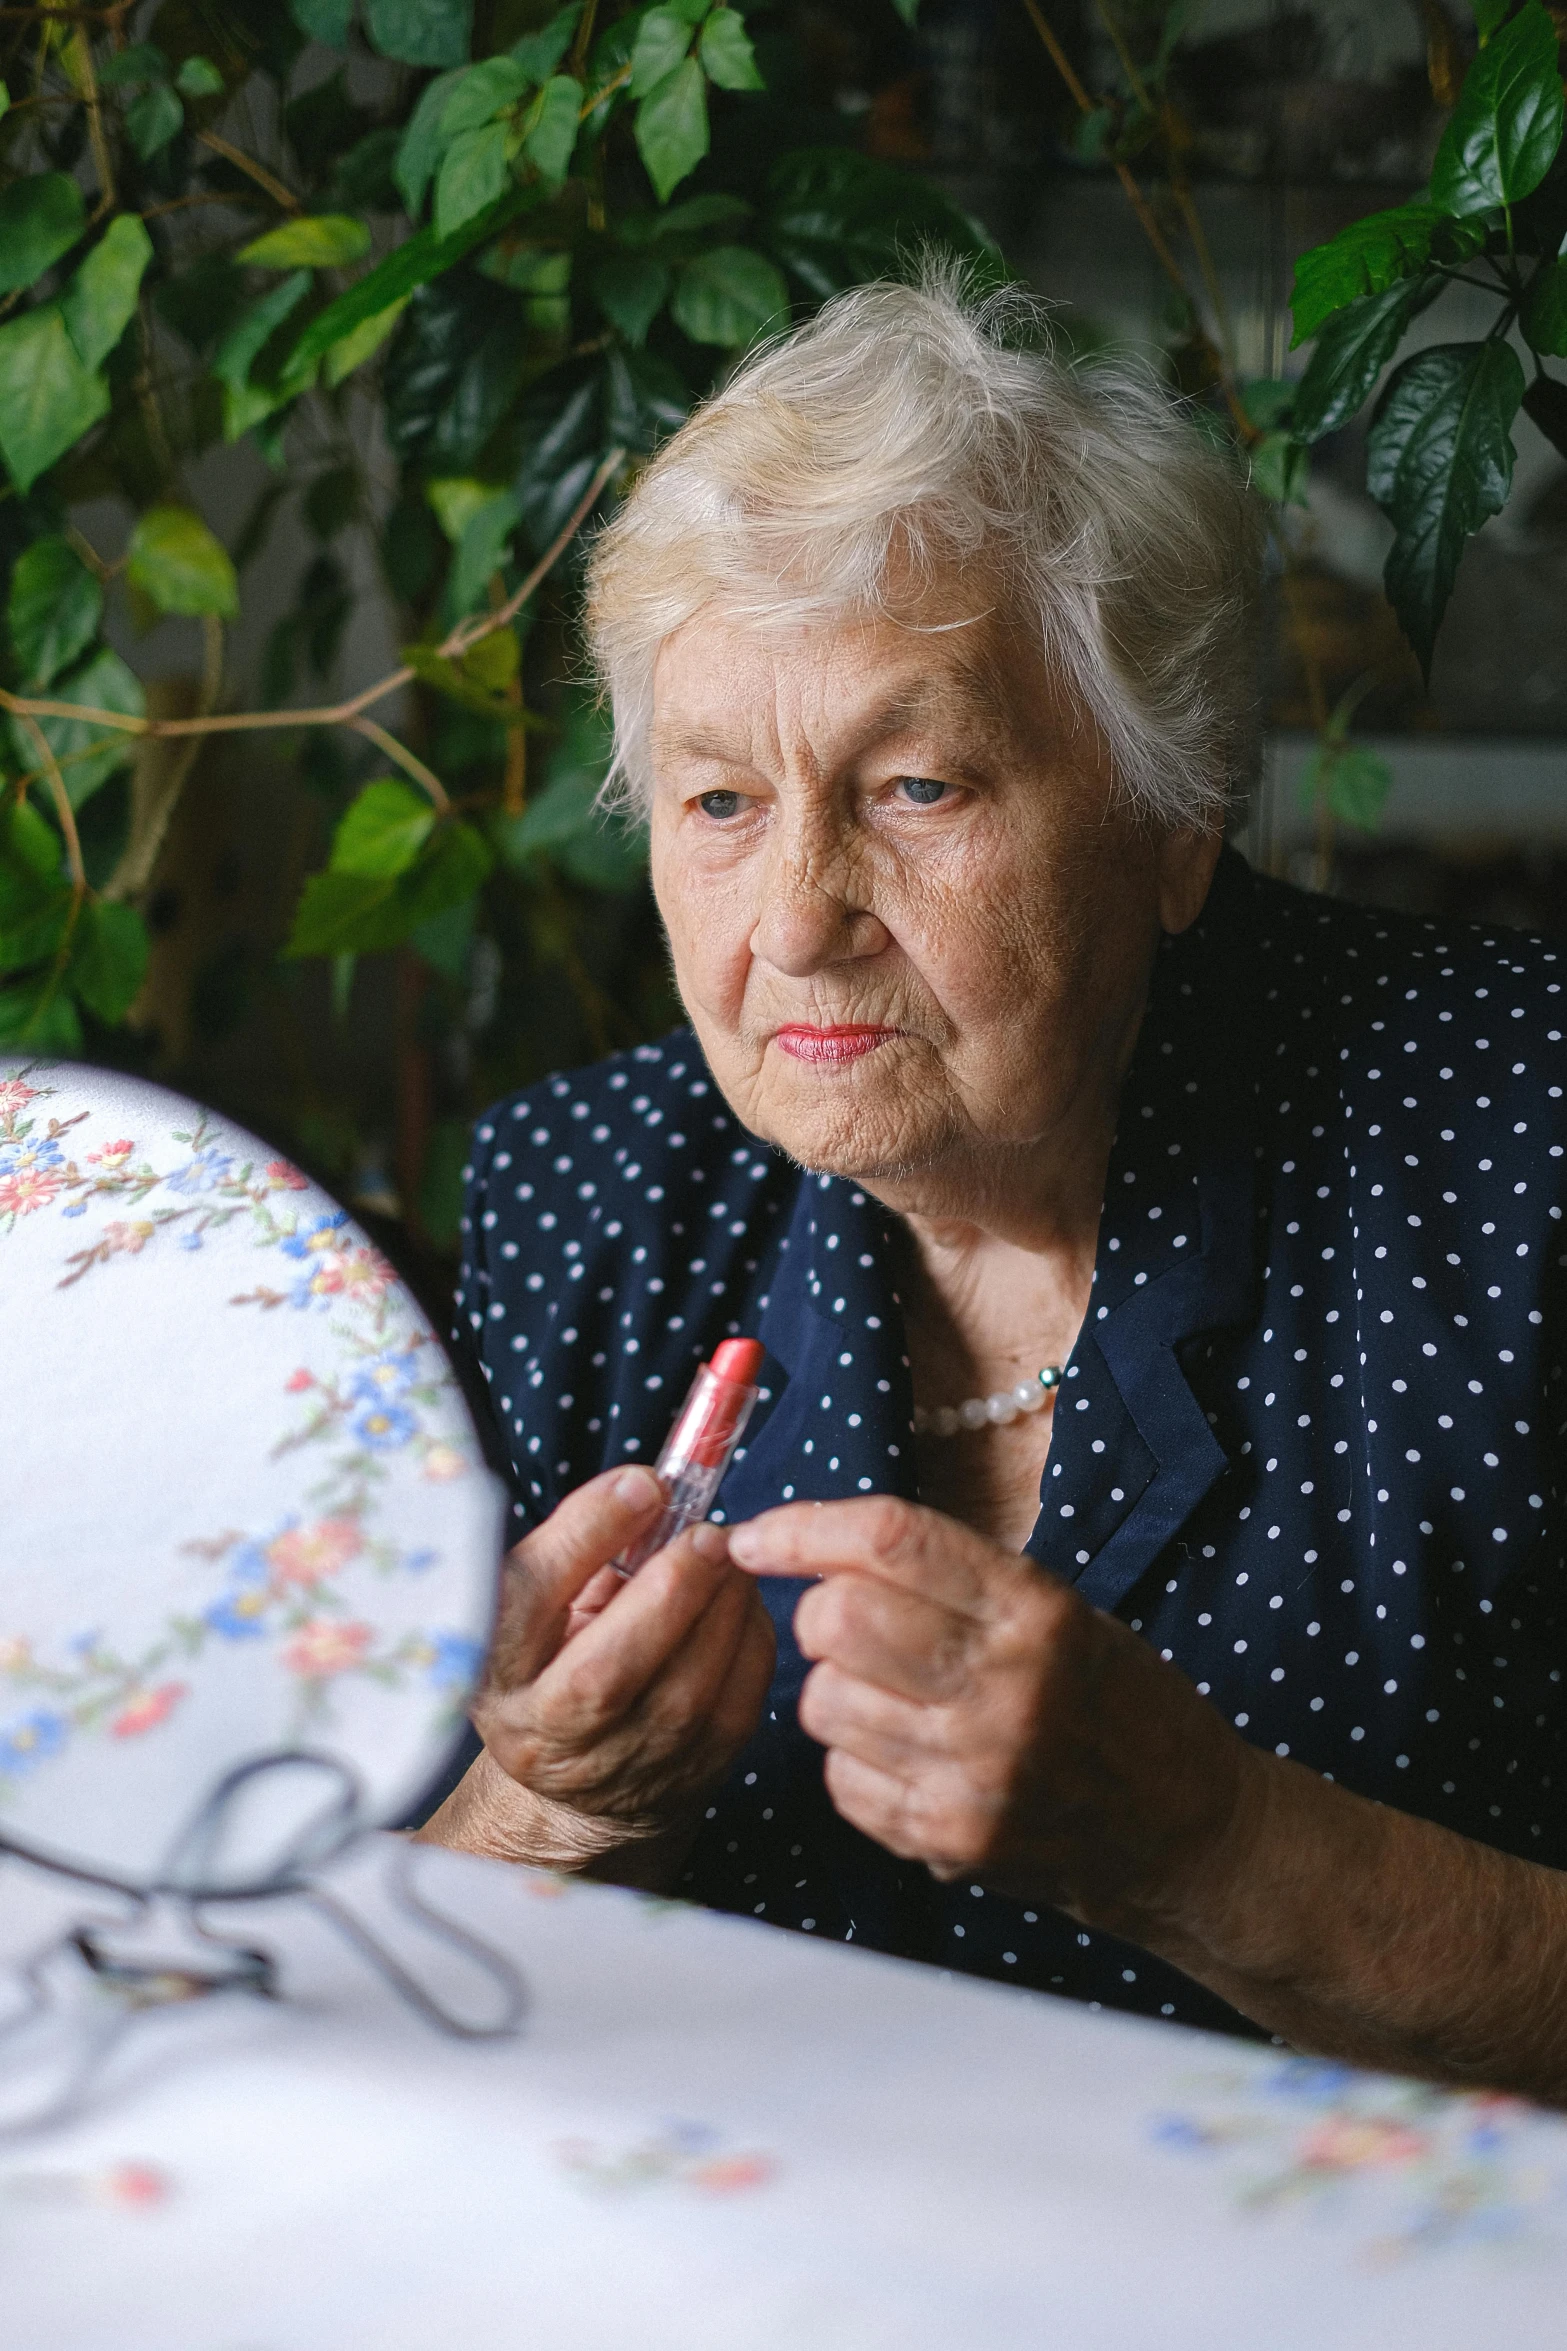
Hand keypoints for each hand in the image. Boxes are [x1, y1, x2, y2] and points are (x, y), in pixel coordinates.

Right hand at [419, 1467, 774, 1881]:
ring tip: (730, 1558)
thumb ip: (581, 1550)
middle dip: (670, 1589)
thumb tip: (648, 1490)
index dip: (589, 1533)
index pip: (529, 1597)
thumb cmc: (560, 1657)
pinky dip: (749, 1639)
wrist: (581, 1780)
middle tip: (706, 1533)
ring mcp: (617, 1766)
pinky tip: (740, 1600)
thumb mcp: (542, 1604)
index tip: (644, 1484)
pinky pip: (734, 1702)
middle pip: (607, 1670)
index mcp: (494, 1666)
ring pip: (684, 1692)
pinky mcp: (687, 1775)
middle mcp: (543, 1729)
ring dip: (722, 1608)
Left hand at [728, 1496, 1255, 1939]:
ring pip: (823, 1702)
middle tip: (851, 1627)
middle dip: (820, 1614)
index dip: (803, 1528)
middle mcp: (1005, 1687)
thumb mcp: (1059, 1610)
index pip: (889, 1540)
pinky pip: (840, 1779)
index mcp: (1035, 1609)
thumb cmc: (1116, 1701)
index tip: (759, 1536)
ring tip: (898, 1699)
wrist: (1188, 1829)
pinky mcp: (951, 1838)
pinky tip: (911, 1757)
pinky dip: (856, 1761)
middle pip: (837, 1619)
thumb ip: (953, 1578)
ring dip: (837, 1691)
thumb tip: (818, 1549)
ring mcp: (974, 1771)